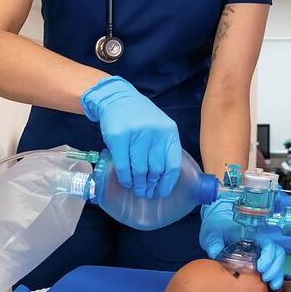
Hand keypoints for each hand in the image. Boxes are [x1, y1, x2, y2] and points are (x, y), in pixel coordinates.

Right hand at [81, 76, 181, 198]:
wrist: (117, 98)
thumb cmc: (141, 116)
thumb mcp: (159, 128)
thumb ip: (162, 148)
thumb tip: (162, 179)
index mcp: (169, 131)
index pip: (172, 164)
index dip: (168, 182)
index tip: (162, 192)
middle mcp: (155, 133)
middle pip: (156, 169)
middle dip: (151, 185)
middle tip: (146, 193)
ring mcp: (136, 134)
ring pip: (139, 170)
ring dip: (138, 184)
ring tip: (137, 190)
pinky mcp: (119, 137)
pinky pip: (123, 166)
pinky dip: (125, 178)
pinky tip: (126, 182)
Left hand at [199, 199, 285, 289]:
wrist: (215, 227)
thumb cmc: (216, 227)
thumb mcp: (213, 233)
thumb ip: (214, 241)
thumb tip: (216, 252)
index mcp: (252, 235)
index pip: (268, 243)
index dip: (268, 256)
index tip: (260, 267)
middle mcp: (260, 243)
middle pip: (277, 253)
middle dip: (274, 267)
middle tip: (265, 279)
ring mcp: (260, 251)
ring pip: (277, 261)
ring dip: (276, 274)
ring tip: (271, 285)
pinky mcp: (257, 260)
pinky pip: (271, 268)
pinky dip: (274, 277)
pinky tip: (270, 287)